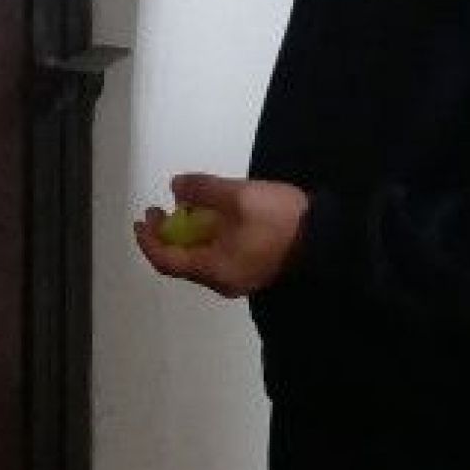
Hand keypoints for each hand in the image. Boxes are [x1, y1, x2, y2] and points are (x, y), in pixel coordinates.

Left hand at [133, 172, 309, 301]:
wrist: (328, 238)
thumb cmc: (279, 219)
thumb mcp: (237, 196)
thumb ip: (202, 190)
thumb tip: (175, 187)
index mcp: (215, 270)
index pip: (167, 261)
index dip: (149, 240)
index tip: (141, 218)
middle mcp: (223, 281)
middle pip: (182, 263)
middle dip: (166, 236)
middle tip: (159, 210)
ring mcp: (240, 277)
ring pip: (201, 260)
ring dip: (187, 236)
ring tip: (184, 209)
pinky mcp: (254, 269)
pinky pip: (218, 257)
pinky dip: (206, 239)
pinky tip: (211, 217)